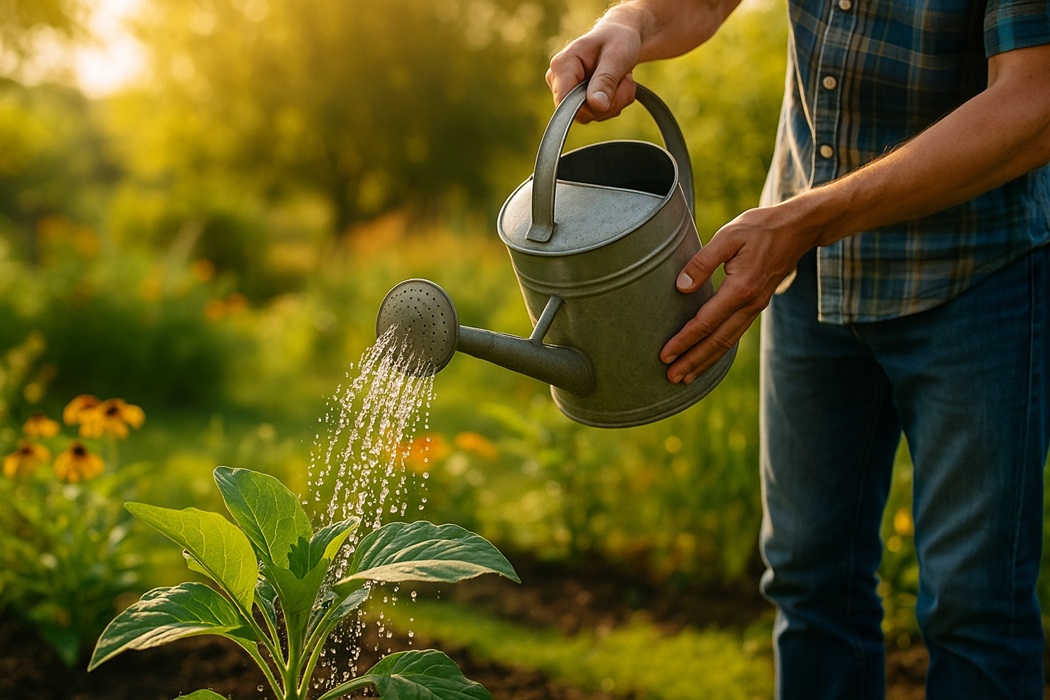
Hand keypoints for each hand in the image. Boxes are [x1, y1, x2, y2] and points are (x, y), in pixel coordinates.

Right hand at [545, 14, 643, 120]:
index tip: (610, 96)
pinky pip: (596, 115)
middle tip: (624, 82)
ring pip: (591, 116)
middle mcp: (558, 81)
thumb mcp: (616, 56)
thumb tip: (597, 105)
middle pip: (580, 112)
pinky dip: (613, 105)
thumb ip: (605, 80)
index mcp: (562, 65)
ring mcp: (567, 93)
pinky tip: (617, 87)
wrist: (620, 38)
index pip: (564, 101)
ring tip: (622, 80)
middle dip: (609, 103)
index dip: (589, 107)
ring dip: (615, 103)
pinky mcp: (577, 102)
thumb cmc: (617, 40)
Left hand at [660, 205, 818, 383]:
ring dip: (705, 361)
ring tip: (685, 378)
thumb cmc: (760, 228)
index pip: (706, 322)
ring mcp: (756, 307)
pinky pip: (735, 334)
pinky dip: (719, 351)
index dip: (684, 340)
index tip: (665, 354)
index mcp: (741, 288)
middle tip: (671, 377)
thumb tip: (681, 287)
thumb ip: (703, 262)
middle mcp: (750, 304)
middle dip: (693, 361)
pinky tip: (707, 358)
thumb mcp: (728, 236)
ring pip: (728, 342)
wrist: (798, 229)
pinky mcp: (756, 306)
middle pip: (717, 341)